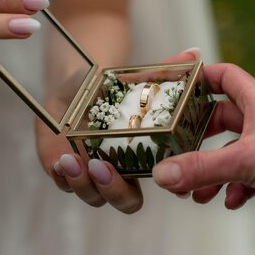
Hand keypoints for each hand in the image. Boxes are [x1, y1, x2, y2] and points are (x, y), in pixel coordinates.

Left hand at [35, 49, 201, 213]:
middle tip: (101, 166)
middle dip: (112, 190)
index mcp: (144, 159)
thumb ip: (163, 70)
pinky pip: (63, 183)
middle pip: (123, 201)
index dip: (159, 187)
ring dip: (82, 183)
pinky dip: (62, 175)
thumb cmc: (112, 89)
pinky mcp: (64, 170)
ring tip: (72, 159)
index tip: (147, 173)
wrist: (77, 86)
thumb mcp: (135, 79)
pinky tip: (60, 159)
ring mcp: (90, 175)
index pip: (160, 185)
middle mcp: (120, 173)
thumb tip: (193, 52)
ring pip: (90, 196)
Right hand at [152, 63, 254, 226]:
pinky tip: (231, 202)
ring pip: (232, 151)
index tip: (172, 90)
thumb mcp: (245, 161)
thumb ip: (201, 169)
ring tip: (196, 193)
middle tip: (175, 152)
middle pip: (220, 118)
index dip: (197, 79)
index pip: (222, 75)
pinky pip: (248, 174)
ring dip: (212, 170)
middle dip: (197, 138)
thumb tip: (161, 175)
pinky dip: (235, 187)